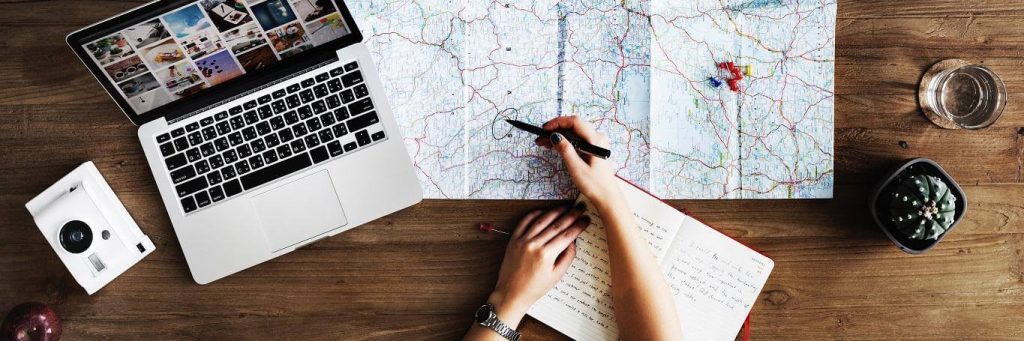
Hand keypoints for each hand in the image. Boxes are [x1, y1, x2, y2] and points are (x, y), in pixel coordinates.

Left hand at [488, 205, 590, 326]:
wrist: (511, 293)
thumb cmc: (535, 288)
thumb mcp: (556, 276)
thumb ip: (567, 257)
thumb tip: (573, 241)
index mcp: (546, 255)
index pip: (567, 235)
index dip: (578, 226)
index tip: (586, 220)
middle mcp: (534, 245)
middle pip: (556, 225)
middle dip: (571, 215)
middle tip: (580, 208)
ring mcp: (523, 240)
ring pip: (542, 220)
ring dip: (555, 211)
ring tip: (565, 207)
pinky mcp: (513, 240)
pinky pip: (524, 222)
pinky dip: (534, 214)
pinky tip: (543, 211)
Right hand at [536, 116, 624, 207]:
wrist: (607, 196)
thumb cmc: (594, 185)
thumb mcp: (576, 168)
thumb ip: (565, 150)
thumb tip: (555, 136)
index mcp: (596, 140)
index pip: (575, 122)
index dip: (558, 122)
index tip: (544, 129)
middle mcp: (597, 138)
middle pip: (574, 126)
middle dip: (556, 130)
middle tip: (540, 137)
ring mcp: (596, 143)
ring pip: (574, 133)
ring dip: (559, 136)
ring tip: (544, 142)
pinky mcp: (593, 149)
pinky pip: (578, 140)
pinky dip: (566, 141)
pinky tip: (555, 146)